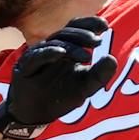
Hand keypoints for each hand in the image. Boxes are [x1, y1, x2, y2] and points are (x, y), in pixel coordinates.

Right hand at [0, 16, 118, 139]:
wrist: (35, 115)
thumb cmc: (59, 97)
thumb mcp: (84, 87)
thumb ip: (99, 75)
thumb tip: (112, 59)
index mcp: (66, 48)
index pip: (76, 28)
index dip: (90, 23)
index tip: (106, 26)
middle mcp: (51, 47)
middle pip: (67, 33)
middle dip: (83, 35)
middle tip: (98, 42)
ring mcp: (38, 55)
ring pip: (54, 43)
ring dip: (71, 46)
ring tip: (86, 57)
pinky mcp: (26, 66)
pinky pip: (38, 56)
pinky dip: (50, 53)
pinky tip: (62, 53)